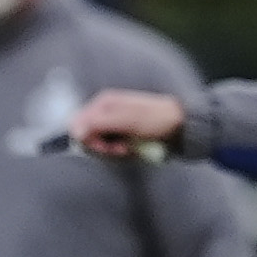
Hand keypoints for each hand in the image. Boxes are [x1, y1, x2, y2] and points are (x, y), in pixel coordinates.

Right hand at [68, 90, 185, 160]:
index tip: (104, 147)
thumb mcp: (128, 120)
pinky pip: (114, 151)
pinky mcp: (124, 137)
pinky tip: (136, 150)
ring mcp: (115, 126)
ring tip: (132, 148)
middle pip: (89, 139)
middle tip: (122, 148)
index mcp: (103, 103)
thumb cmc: (157, 119)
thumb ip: (99, 123)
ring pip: (102, 147)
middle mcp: (106, 113)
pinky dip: (125, 154)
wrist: (183, 127)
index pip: (78, 126)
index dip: (89, 140)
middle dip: (104, 148)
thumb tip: (73, 130)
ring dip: (116, 153)